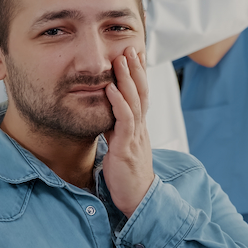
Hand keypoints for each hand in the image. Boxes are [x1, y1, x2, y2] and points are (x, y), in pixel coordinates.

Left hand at [102, 46, 153, 217]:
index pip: (141, 95)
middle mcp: (140, 128)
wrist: (137, 200)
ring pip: (135, 101)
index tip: (134, 55)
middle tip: (131, 47)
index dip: (138, 74)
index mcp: (138, 128)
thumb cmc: (127, 176)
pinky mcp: (127, 147)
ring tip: (121, 59)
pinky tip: (111, 88)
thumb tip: (105, 114)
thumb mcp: (120, 146)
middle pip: (141, 92)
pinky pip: (124, 120)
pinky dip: (118, 102)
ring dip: (128, 78)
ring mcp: (135, 136)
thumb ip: (115, 129)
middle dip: (136, 69)